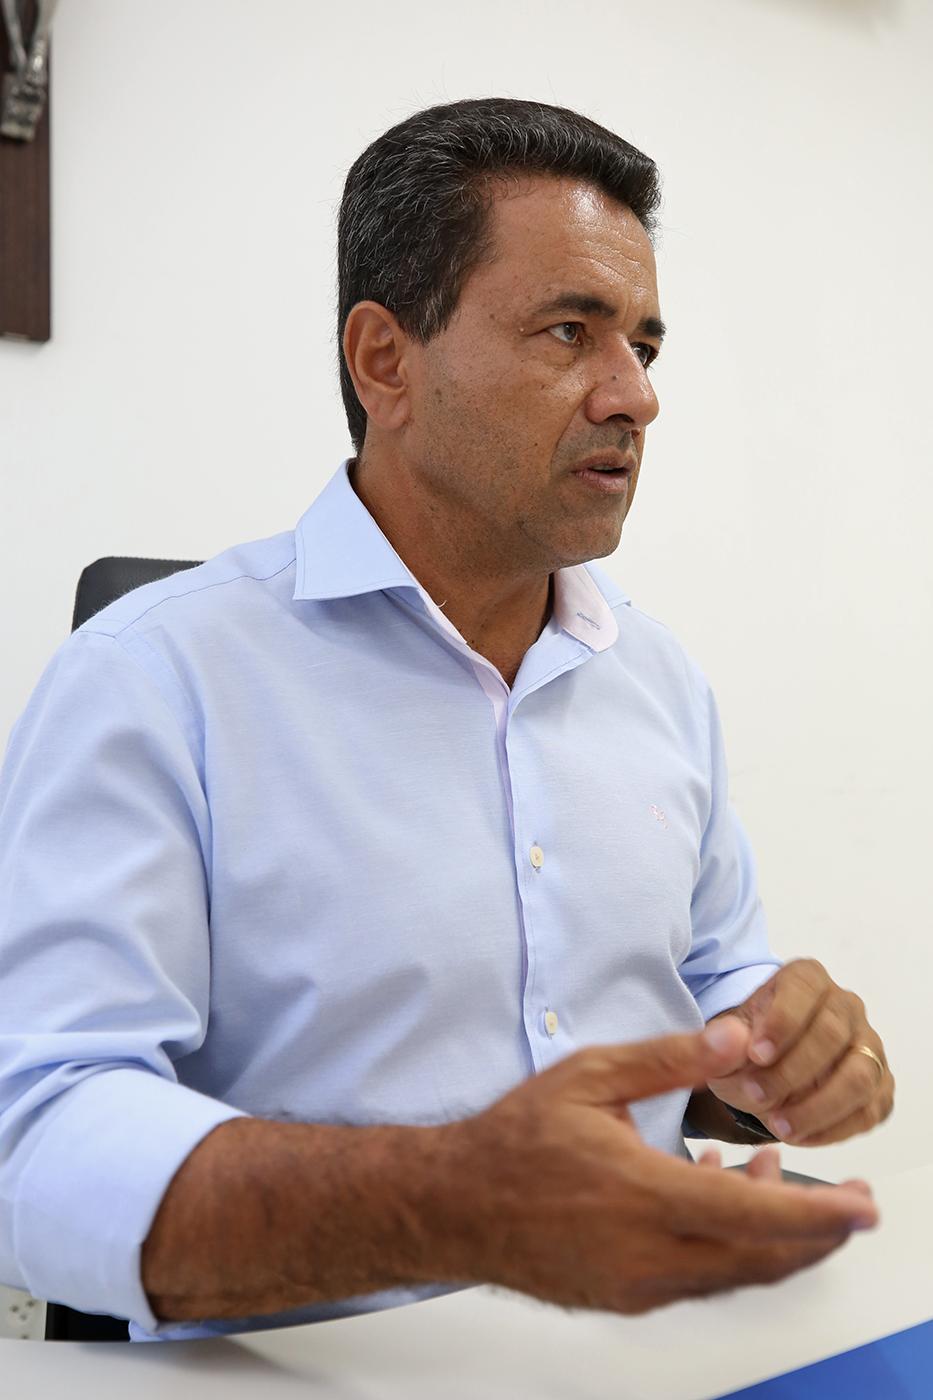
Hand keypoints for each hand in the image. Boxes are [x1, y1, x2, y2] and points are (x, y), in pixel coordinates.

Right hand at [431, 1017, 878, 1315]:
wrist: (455, 1204)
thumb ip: (670, 1059)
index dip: (818, 1214)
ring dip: (770, 1237)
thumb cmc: (516, 1138)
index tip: (861, 1206)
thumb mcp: (591, 1076)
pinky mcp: (625, 1298)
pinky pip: (699, 1280)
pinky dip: (728, 1248)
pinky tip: (715, 1198)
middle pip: (760, 1260)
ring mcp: (636, 1286)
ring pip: (733, 1275)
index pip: (755, 1217)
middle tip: (846, 1203)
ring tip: (770, 1181)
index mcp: (642, 1194)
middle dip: (815, 1232)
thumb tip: (737, 1038)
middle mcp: (646, 1255)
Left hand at [704, 959, 893, 1146]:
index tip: (756, 1054)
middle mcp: (845, 1006)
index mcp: (806, 979)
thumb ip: (722, 1041)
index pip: (804, 988)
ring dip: (817, 1107)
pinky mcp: (880, 1086)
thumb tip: (731, 1041)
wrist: (762, 1073)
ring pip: (859, 1076)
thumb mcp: (724, 1042)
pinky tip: (799, 1134)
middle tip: (756, 1094)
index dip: (782, 1021)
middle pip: (832, 1034)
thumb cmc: (747, 1048)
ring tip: (778, 1124)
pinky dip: (833, 1129)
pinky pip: (869, 1111)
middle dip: (791, 1071)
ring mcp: (868, 1046)